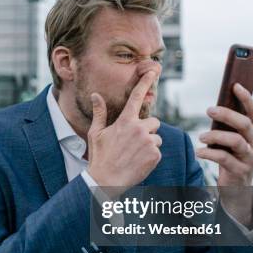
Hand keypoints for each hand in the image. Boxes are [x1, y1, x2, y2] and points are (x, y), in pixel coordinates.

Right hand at [86, 70, 161, 187]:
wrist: (106, 181)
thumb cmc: (100, 157)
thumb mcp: (96, 133)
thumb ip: (99, 113)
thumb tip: (95, 95)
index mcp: (125, 121)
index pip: (136, 96)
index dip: (145, 82)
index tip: (153, 70)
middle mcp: (139, 128)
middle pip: (154, 122)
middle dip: (147, 130)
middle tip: (134, 144)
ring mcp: (148, 141)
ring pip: (157, 138)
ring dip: (150, 145)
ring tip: (134, 155)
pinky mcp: (155, 155)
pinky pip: (158, 151)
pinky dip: (151, 157)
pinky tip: (139, 162)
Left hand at [195, 83, 252, 225]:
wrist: (237, 189)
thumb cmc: (231, 159)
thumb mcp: (232, 141)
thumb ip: (228, 127)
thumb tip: (215, 108)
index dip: (246, 98)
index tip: (235, 85)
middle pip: (244, 124)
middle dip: (226, 114)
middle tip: (209, 110)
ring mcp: (250, 158)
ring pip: (236, 141)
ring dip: (215, 135)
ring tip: (201, 136)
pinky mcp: (240, 171)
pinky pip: (224, 158)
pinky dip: (209, 153)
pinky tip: (199, 151)